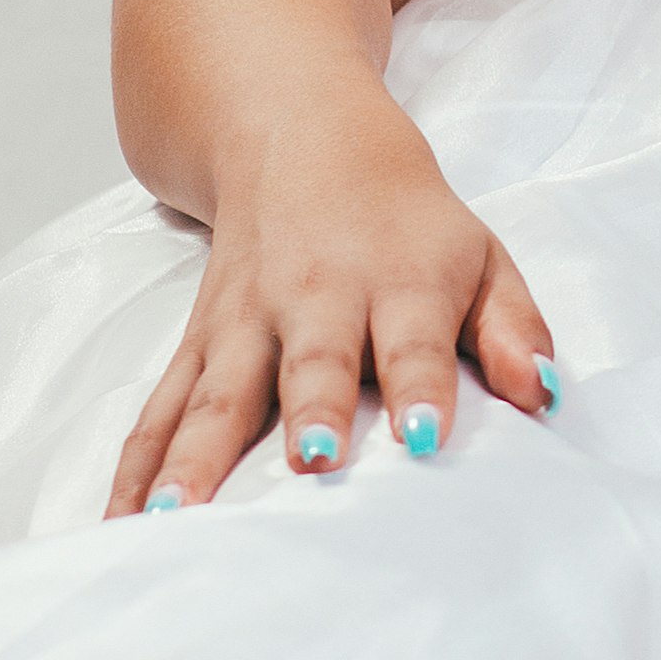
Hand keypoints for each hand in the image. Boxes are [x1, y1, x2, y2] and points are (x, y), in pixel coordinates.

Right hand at [107, 89, 558, 513]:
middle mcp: (312, 299)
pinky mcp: (196, 343)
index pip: (414, 339)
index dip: (421, 385)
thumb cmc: (404, 220)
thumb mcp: (479, 255)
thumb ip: (514, 329)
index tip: (424, 439)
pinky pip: (158, 409)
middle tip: (311, 465)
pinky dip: (134, 466)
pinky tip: (117, 524)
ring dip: (193, 456)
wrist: (296, 135)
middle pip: (308, 362)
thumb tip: (543, 393)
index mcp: (396, 280)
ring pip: (213, 393)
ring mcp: (241, 323)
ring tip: (173, 521)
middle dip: (308, 412)